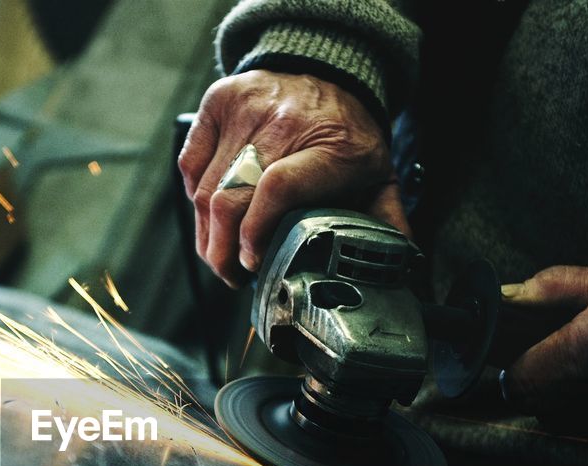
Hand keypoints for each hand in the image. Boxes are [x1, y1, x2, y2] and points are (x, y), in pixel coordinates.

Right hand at [178, 70, 408, 286]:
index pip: (279, 189)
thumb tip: (396, 259)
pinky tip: (209, 217)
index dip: (256, 232)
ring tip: (219, 257)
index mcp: (332, 147)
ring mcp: (245, 110)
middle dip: (223, 251)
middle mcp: (285, 124)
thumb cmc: (348, 132)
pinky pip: (191, 164)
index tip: (254, 262)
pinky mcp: (218, 103)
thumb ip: (385, 218)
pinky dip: (194, 198)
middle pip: (232, 198)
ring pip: (206, 189)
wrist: (327, 69)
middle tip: (231, 275)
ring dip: (207, 235)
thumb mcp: (376, 173)